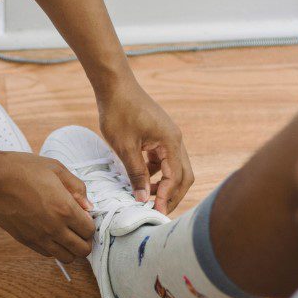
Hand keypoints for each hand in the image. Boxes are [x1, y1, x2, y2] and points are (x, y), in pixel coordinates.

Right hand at [0, 151, 95, 262]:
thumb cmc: (22, 169)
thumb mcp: (55, 168)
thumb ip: (77, 187)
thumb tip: (88, 205)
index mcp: (65, 209)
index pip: (90, 230)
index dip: (90, 224)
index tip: (84, 215)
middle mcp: (54, 228)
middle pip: (82, 250)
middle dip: (85, 240)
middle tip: (79, 227)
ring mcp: (39, 237)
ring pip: (67, 258)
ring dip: (71, 248)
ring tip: (67, 234)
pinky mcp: (26, 240)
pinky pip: (48, 254)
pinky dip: (55, 249)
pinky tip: (51, 234)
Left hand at [97, 79, 193, 213]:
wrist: (114, 85)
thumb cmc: (118, 112)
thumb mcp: (125, 147)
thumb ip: (136, 174)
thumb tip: (143, 198)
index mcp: (171, 142)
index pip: (176, 177)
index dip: (166, 197)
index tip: (154, 212)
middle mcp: (175, 140)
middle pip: (183, 175)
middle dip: (172, 195)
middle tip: (157, 212)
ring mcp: (168, 137)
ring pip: (174, 168)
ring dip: (164, 185)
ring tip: (146, 199)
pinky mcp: (159, 135)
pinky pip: (163, 160)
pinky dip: (156, 173)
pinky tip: (141, 180)